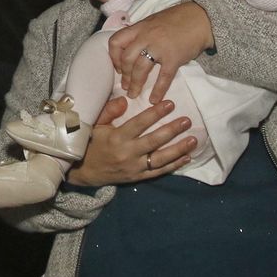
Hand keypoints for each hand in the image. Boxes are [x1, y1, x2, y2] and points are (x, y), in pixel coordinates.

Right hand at [66, 96, 197, 185]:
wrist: (82, 171)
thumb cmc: (90, 143)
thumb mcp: (94, 124)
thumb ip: (109, 111)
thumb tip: (126, 100)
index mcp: (116, 138)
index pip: (140, 124)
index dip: (156, 113)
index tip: (170, 104)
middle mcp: (127, 153)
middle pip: (154, 141)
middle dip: (172, 130)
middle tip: (187, 120)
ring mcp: (134, 167)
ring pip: (160, 159)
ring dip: (178, 149)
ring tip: (193, 140)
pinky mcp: (138, 177)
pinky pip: (158, 172)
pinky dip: (173, 166)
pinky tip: (186, 158)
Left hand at [106, 1, 214, 102]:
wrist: (201, 18)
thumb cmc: (177, 20)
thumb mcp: (153, 21)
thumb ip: (141, 33)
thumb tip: (129, 48)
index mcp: (139, 27)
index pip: (116, 41)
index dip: (113, 57)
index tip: (118, 67)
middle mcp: (146, 36)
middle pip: (127, 59)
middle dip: (124, 75)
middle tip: (125, 85)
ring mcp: (160, 47)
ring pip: (140, 69)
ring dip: (135, 84)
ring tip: (133, 94)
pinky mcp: (174, 57)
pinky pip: (163, 77)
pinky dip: (158, 90)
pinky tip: (154, 99)